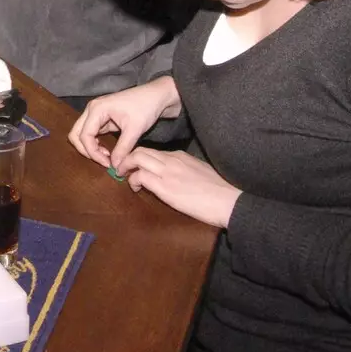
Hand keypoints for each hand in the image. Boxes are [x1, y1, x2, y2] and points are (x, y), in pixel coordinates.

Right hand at [68, 76, 180, 169]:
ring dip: (90, 148)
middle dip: (86, 150)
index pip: (84, 135)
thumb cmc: (145, 107)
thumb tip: (115, 168)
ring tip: (107, 157)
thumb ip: (123, 149)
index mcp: (96, 109)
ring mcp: (96, 113)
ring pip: (82, 134)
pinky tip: (108, 152)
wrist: (156, 96)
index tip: (107, 164)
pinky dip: (96, 144)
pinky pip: (92, 133)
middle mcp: (92, 110)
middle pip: (76, 134)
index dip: (92, 153)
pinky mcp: (103, 118)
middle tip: (103, 162)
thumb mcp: (134, 130)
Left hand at [115, 147, 241, 229]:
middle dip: (128, 158)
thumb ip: (185, 169)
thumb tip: (175, 176)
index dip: (141, 158)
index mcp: (181, 155)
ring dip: (126, 166)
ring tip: (124, 176)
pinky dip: (133, 181)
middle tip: (122, 168)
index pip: (154, 151)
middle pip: (141, 150)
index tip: (136, 166)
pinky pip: (140, 176)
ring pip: (137, 158)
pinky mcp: (165, 187)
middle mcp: (172, 159)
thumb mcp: (200, 171)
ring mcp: (167, 172)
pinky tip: (136, 188)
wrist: (228, 201)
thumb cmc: (219, 191)